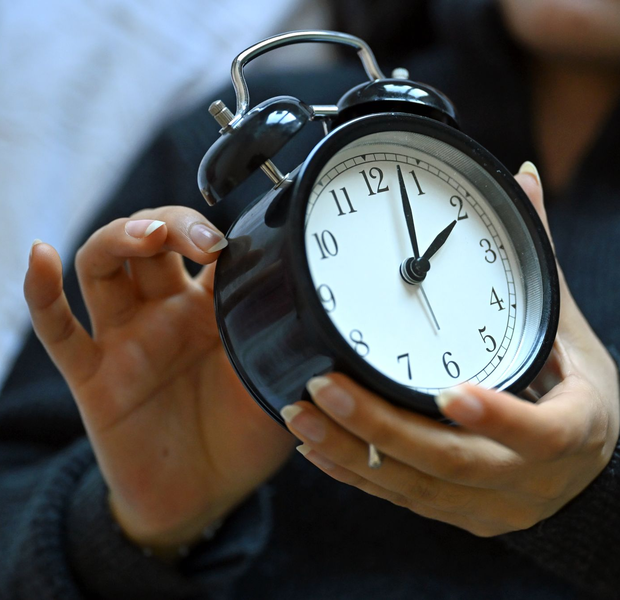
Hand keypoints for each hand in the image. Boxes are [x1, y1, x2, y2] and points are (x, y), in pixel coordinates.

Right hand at [24, 207, 294, 556]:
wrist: (205, 497)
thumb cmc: (244, 438)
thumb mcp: (279, 386)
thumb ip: (293, 349)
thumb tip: (328, 317)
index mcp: (213, 310)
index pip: (208, 248)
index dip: (221, 233)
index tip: (249, 238)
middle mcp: (166, 313)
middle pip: (152, 240)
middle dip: (174, 223)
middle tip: (205, 241)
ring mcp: (127, 339)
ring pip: (103, 265)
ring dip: (121, 237)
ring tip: (148, 235)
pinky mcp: (93, 375)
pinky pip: (59, 329)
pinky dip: (42, 293)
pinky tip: (40, 256)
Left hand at [281, 163, 619, 536]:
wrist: (590, 473)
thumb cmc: (581, 396)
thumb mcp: (573, 334)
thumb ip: (540, 262)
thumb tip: (523, 179)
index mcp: (573, 431)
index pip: (540, 432)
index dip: (497, 417)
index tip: (451, 393)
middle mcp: (528, 479)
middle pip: (454, 464)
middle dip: (385, 429)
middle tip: (326, 386)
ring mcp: (489, 505)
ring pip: (416, 488)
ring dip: (353, 451)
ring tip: (301, 413)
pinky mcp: (457, 514)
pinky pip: (401, 499)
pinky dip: (357, 474)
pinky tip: (316, 447)